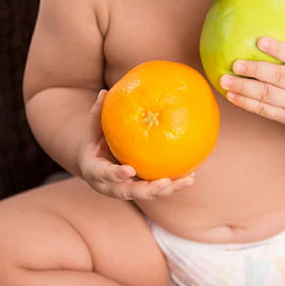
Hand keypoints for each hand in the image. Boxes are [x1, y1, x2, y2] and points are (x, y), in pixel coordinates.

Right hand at [76, 92, 195, 200]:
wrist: (95, 166)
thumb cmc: (94, 143)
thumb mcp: (93, 130)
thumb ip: (98, 114)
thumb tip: (105, 91)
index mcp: (97, 173)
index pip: (106, 175)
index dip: (117, 175)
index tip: (129, 170)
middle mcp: (113, 187)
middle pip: (132, 192)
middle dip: (149, 190)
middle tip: (165, 183)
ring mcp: (129, 190)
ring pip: (149, 194)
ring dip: (169, 189)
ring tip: (188, 180)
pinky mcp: (142, 189)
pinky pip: (159, 189)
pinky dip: (174, 184)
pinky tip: (191, 175)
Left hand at [221, 7, 284, 137]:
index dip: (279, 50)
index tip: (260, 41)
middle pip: (280, 78)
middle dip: (256, 70)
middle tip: (235, 63)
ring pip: (268, 97)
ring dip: (245, 89)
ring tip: (225, 80)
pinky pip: (264, 111)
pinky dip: (246, 104)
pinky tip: (230, 96)